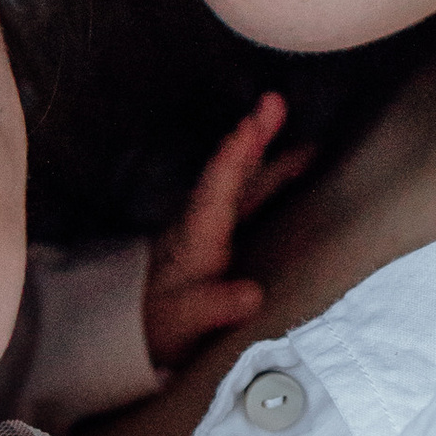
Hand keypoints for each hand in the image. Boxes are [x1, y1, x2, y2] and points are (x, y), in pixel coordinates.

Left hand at [143, 94, 311, 371]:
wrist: (128, 334)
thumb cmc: (157, 324)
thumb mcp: (184, 321)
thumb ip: (213, 305)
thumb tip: (250, 294)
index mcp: (198, 236)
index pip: (217, 187)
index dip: (236, 155)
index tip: (251, 124)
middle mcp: (204, 226)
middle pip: (232, 174)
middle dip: (253, 138)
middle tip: (274, 101)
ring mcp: (210, 232)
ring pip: (243, 187)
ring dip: (269, 161)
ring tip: (307, 147)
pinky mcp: (216, 245)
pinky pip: (246, 204)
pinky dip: (265, 184)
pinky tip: (285, 185)